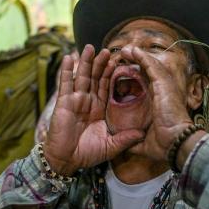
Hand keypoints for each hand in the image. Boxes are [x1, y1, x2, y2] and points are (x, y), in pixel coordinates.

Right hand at [43, 45, 144, 175]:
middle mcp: (88, 102)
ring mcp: (75, 100)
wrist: (67, 161)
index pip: (107, 87)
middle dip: (100, 63)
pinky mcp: (64, 103)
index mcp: (100, 109)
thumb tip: (143, 134)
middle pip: (95, 78)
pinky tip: (68, 58)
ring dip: (85, 62)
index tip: (118, 61)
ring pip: (82, 77)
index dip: (112, 74)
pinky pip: (66, 84)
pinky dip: (66, 71)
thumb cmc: (87, 154)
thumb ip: (126, 139)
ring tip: (90, 47)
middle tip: (107, 49)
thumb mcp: (111, 146)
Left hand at [121, 46, 196, 160]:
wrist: (175, 144)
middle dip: (136, 62)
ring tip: (125, 50)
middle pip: (148, 72)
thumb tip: (126, 144)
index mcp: (158, 104)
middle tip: (124, 56)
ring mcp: (164, 87)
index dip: (136, 77)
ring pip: (150, 66)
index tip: (123, 73)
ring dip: (138, 56)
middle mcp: (162, 93)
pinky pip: (151, 66)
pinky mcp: (163, 84)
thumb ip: (134, 140)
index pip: (146, 85)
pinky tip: (132, 50)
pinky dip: (142, 57)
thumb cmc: (163, 145)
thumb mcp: (144, 143)